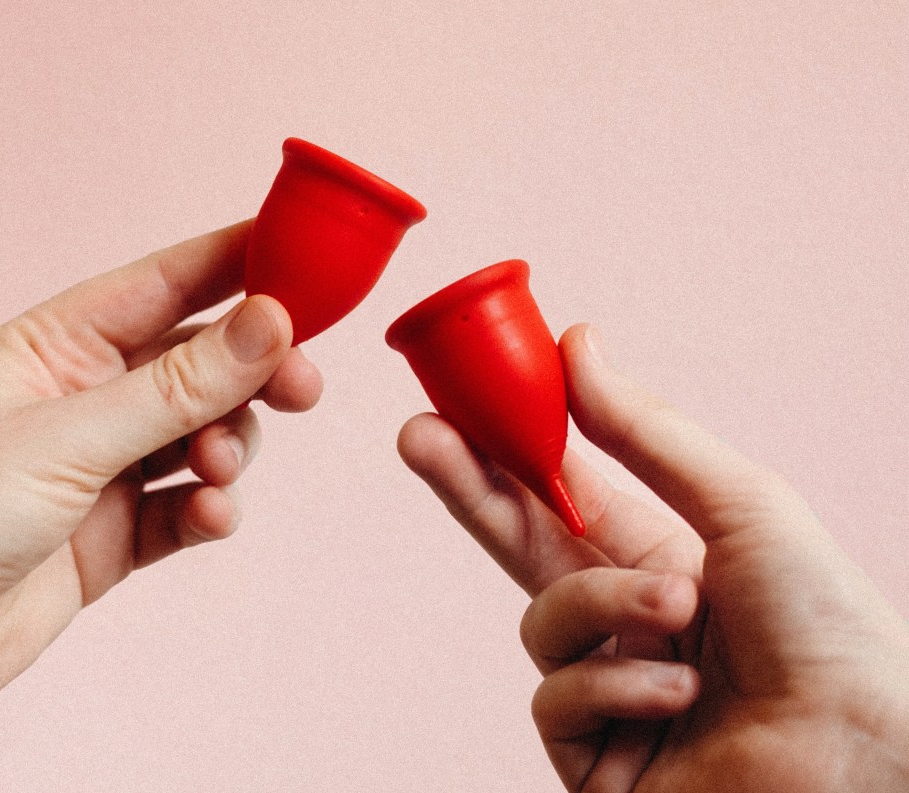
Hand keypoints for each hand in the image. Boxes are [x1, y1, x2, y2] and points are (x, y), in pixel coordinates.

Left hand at [0, 220, 322, 748]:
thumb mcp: (71, 437)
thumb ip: (181, 386)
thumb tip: (271, 322)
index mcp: (58, 346)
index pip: (166, 284)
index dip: (237, 263)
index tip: (306, 254)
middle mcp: (89, 399)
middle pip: (202, 364)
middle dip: (255, 372)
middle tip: (300, 386)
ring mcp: (107, 468)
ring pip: (207, 434)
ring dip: (229, 446)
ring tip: (216, 469)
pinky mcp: (120, 533)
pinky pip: (192, 506)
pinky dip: (211, 508)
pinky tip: (207, 516)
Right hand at [398, 323, 908, 791]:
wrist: (871, 758)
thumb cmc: (827, 626)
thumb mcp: (738, 502)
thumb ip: (643, 430)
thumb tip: (578, 346)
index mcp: (660, 553)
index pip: (561, 490)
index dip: (507, 446)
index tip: (461, 399)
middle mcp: (627, 618)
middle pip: (520, 543)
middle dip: (469, 489)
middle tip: (420, 437)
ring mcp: (608, 687)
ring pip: (543, 624)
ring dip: (604, 608)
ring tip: (677, 614)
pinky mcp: (595, 758)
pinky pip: (557, 700)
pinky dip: (615, 688)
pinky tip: (676, 695)